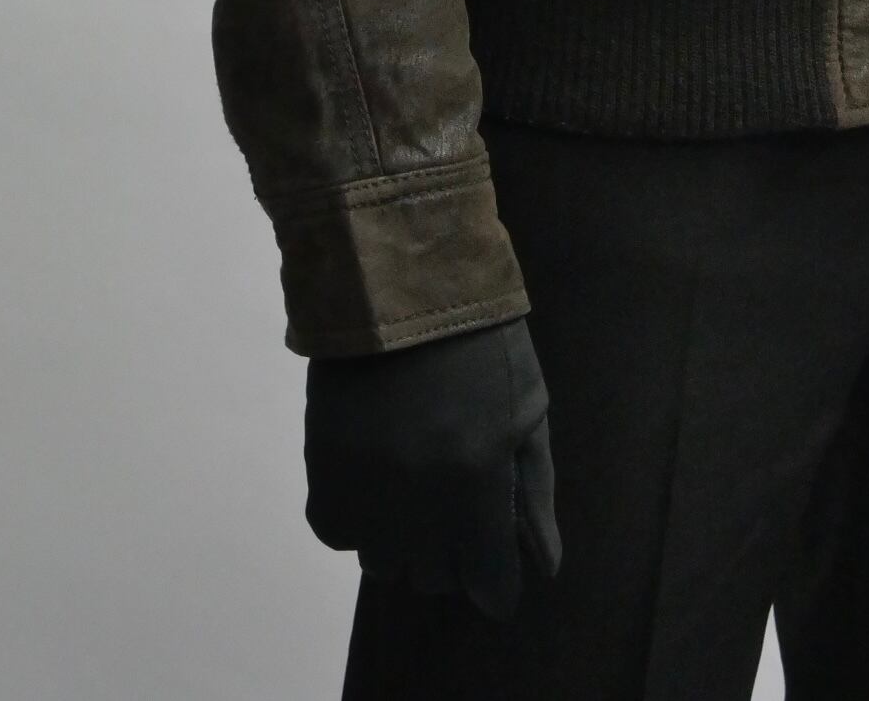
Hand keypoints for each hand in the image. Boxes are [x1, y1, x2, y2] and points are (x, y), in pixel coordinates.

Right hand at [304, 313, 561, 619]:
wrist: (398, 286)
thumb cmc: (479, 341)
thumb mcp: (527, 407)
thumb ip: (534, 492)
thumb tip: (544, 567)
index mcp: (478, 480)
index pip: (488, 581)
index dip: (496, 582)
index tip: (495, 572)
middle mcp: (419, 500)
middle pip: (435, 577)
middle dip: (453, 556)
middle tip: (458, 509)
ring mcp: (366, 489)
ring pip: (384, 562)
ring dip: (404, 540)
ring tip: (415, 490)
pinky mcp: (324, 472)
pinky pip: (337, 534)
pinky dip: (357, 520)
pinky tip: (376, 484)